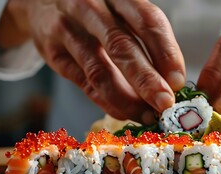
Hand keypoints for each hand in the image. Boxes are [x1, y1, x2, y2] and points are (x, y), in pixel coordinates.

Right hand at [0, 0, 185, 123]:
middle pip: (121, 46)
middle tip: (164, 103)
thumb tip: (173, 81)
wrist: (42, 0)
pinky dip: (106, 102)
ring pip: (98, 69)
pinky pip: (84, 83)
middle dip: (146, 79)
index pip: (147, 21)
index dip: (166, 52)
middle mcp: (91, 7)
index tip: (178, 81)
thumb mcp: (122, 11)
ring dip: (126, 98)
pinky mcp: (53, 52)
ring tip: (146, 115)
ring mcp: (67, 29)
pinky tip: (124, 113)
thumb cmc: (97, 11)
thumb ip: (146, 40)